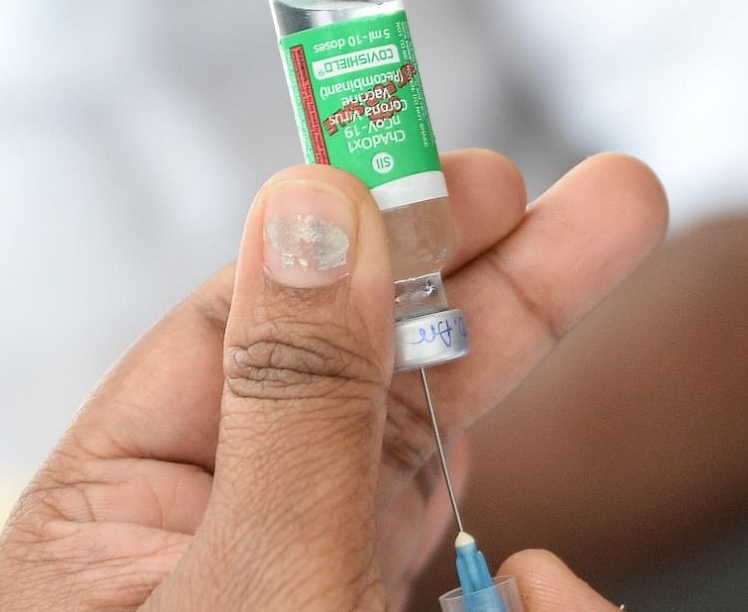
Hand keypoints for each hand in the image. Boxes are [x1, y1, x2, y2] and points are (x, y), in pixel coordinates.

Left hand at [0, 149, 664, 610]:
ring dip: (527, 348)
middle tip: (607, 197)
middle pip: (370, 353)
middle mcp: (229, 513)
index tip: (476, 179)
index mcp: (131, 497)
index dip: (370, 229)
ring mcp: (320, 566)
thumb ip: (291, 400)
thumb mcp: (254, 589)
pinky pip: (474, 557)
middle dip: (490, 268)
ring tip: (615, 244)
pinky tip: (550, 605)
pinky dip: (537, 584)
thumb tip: (309, 197)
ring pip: (435, 431)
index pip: (254, 314)